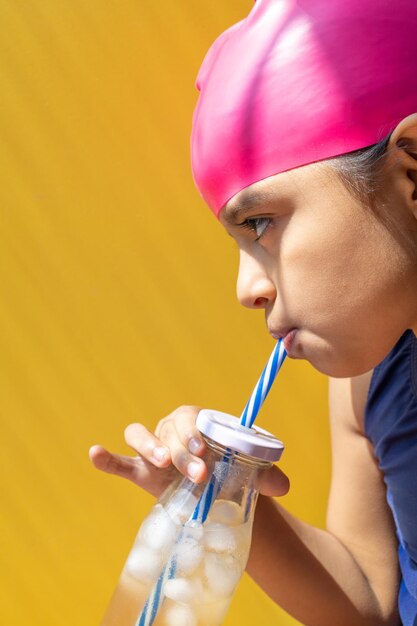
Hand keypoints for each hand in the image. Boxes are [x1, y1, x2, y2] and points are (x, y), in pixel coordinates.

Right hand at [89, 405, 289, 498]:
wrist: (215, 490)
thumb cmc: (231, 472)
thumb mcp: (249, 473)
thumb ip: (267, 476)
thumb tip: (285, 486)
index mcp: (196, 422)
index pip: (188, 417)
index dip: (192, 432)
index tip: (204, 451)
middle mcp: (171, 430)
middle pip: (167, 430)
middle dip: (181, 451)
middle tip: (199, 475)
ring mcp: (153, 450)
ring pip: (140, 435)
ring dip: (149, 446)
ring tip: (162, 464)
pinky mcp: (141, 471)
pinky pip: (121, 461)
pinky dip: (107, 458)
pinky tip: (95, 454)